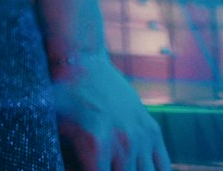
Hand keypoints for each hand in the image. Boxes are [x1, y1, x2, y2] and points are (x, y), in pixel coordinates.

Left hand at [52, 53, 170, 170]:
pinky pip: (163, 166)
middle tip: (109, 163)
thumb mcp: (59, 127)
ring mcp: (141, 137)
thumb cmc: (66, 96)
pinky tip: (142, 168)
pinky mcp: (152, 130)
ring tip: (119, 163)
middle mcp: (123, 143)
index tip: (93, 166)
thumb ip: (69, 157)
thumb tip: (69, 168)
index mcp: (97, 146)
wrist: (84, 62)